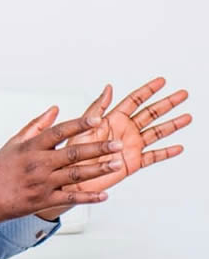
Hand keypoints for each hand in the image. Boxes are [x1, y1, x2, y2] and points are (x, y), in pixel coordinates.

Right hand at [0, 107, 124, 250]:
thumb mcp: (14, 143)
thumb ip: (37, 125)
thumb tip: (55, 109)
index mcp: (31, 147)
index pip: (58, 132)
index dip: (78, 125)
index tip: (96, 120)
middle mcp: (38, 164)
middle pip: (72, 154)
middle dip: (97, 149)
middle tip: (117, 144)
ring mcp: (42, 184)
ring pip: (75, 175)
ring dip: (98, 170)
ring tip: (117, 164)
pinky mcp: (44, 201)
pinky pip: (70, 199)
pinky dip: (88, 198)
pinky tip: (104, 195)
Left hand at [36, 78, 190, 220]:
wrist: (71, 177)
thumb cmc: (72, 152)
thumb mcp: (83, 126)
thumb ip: (97, 108)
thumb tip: (108, 88)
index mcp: (112, 119)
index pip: (134, 101)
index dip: (148, 90)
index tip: (161, 81)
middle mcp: (124, 130)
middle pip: (150, 113)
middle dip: (167, 104)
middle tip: (183, 94)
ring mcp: (130, 146)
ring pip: (156, 132)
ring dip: (172, 125)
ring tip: (187, 117)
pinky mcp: (132, 163)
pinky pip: (153, 157)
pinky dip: (166, 152)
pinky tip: (178, 147)